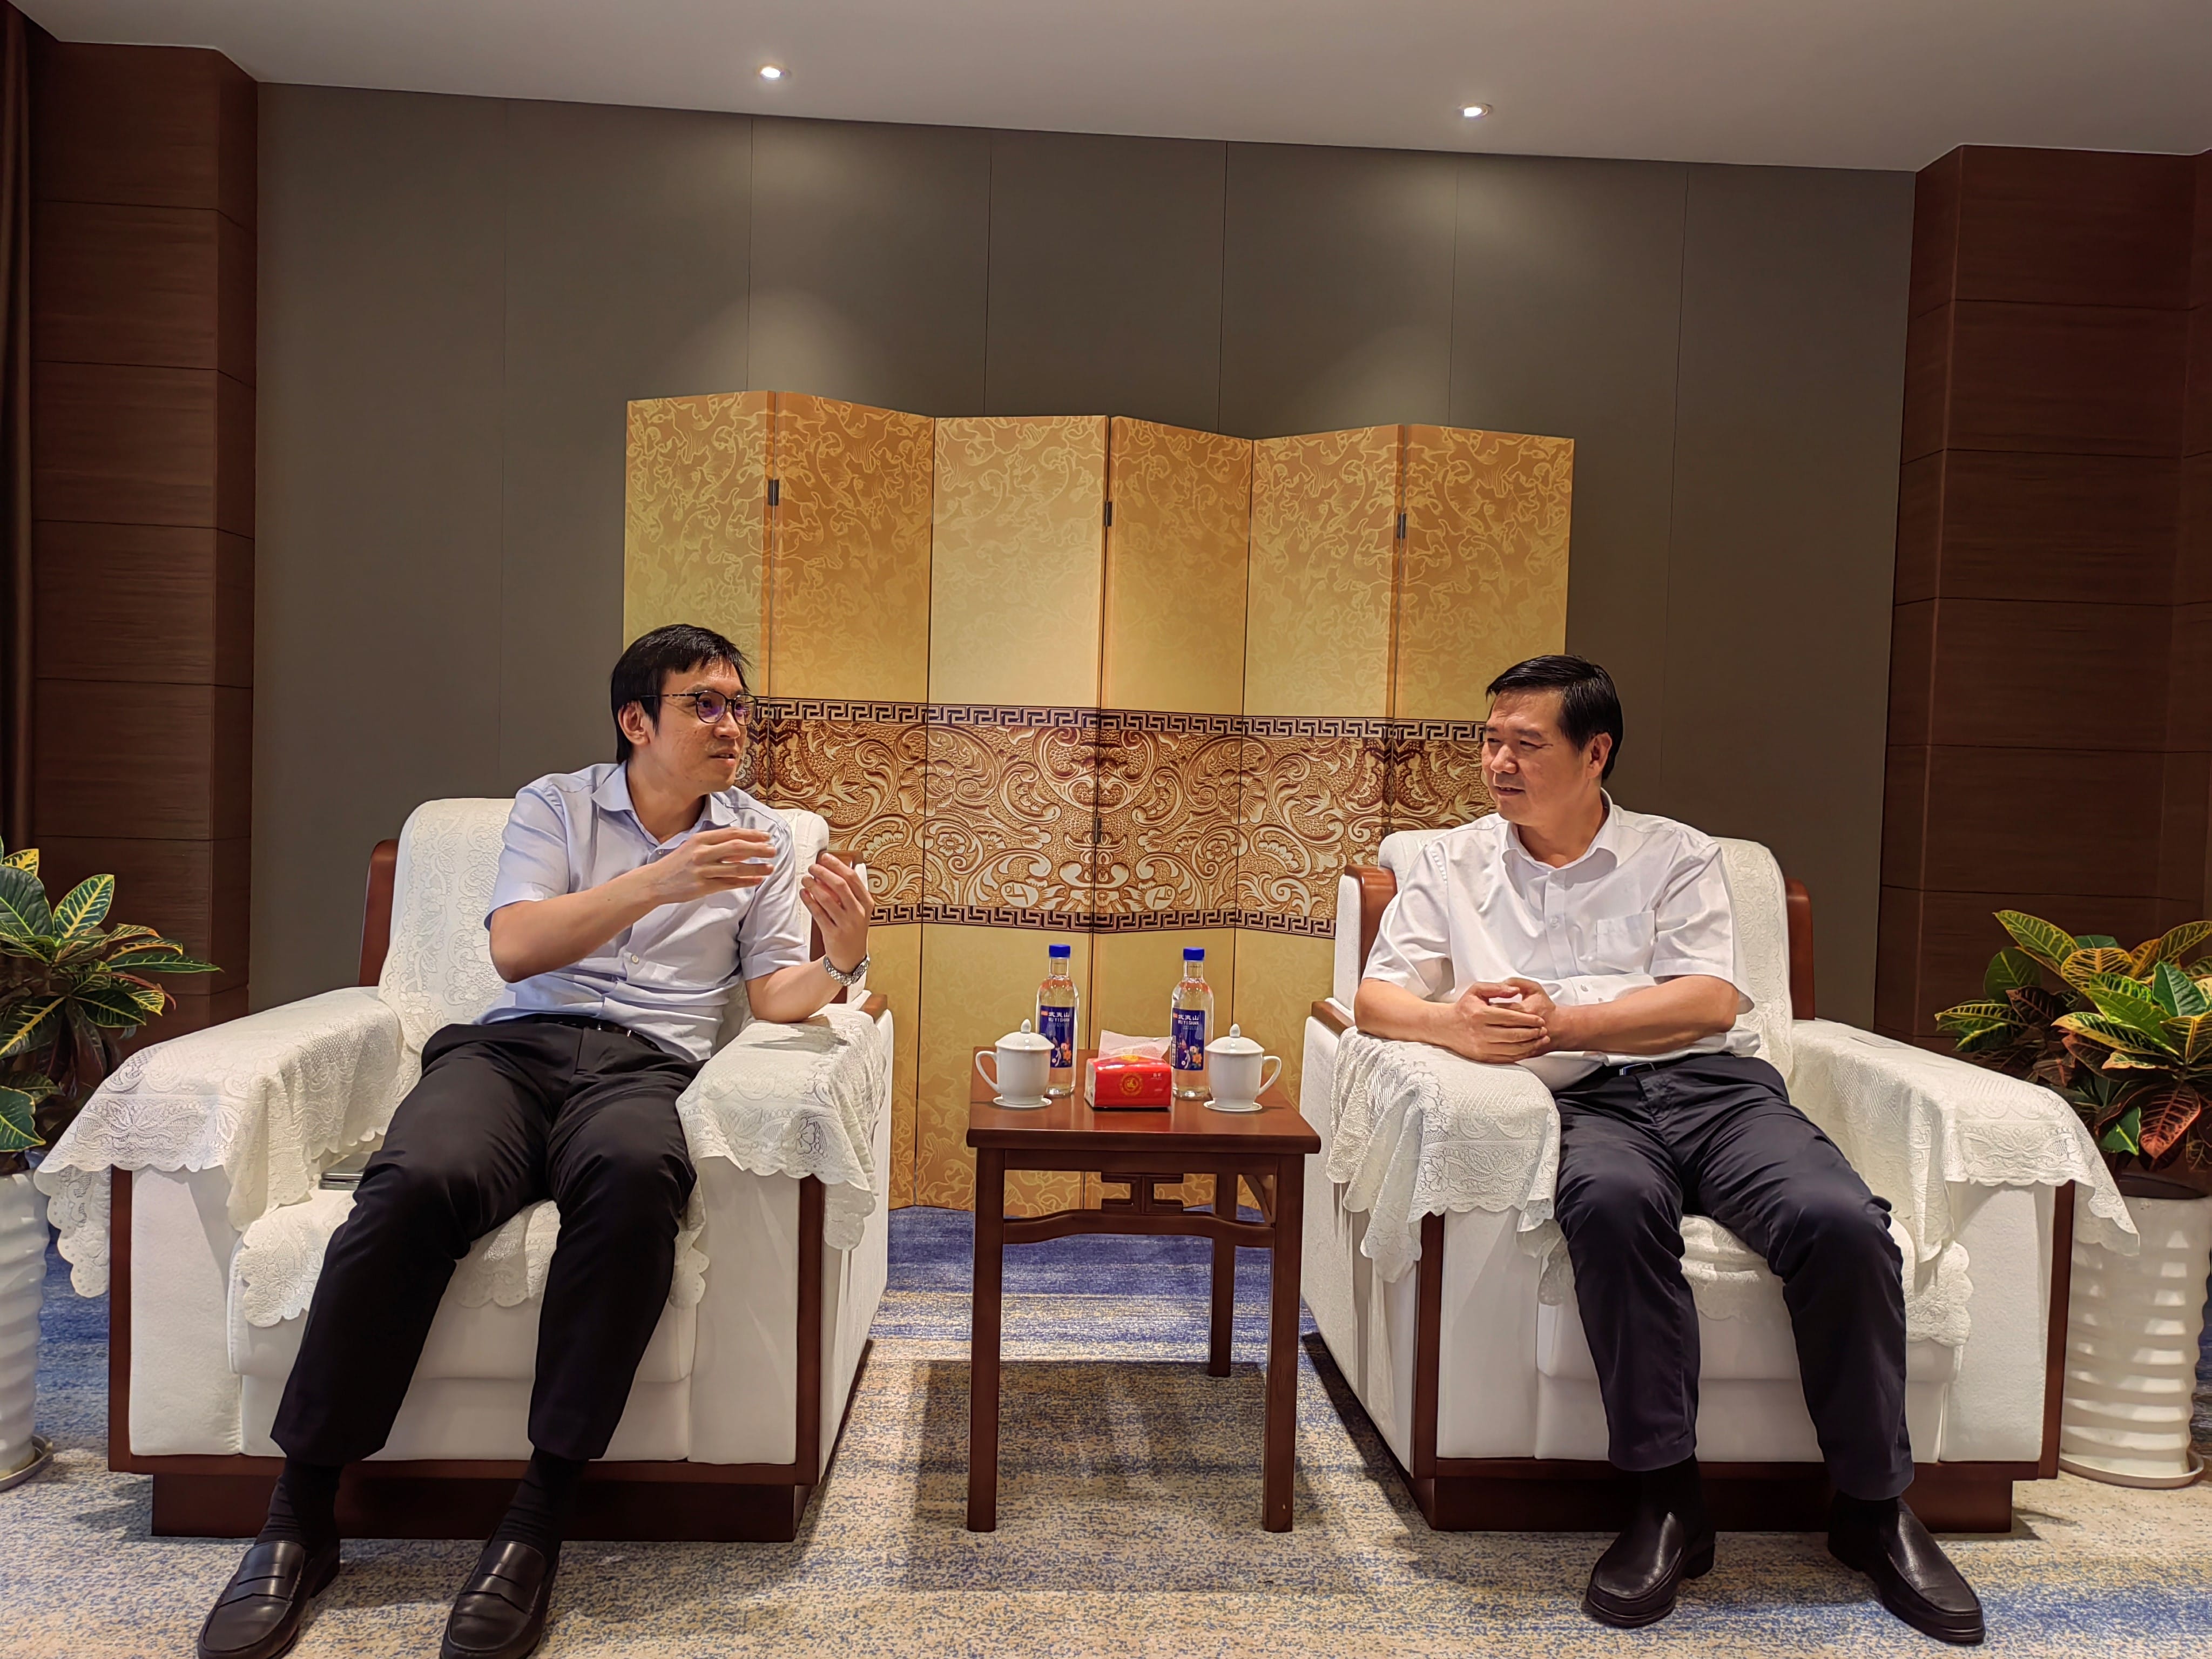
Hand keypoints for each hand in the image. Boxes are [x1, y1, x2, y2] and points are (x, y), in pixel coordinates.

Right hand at [647, 827, 776, 903]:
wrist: (655, 882)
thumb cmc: (676, 863)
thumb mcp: (693, 847)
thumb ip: (716, 845)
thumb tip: (744, 846)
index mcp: (700, 839)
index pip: (731, 833)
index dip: (751, 834)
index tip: (766, 835)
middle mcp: (702, 853)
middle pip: (737, 847)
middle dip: (758, 848)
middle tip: (773, 850)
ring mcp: (703, 870)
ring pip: (736, 867)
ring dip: (756, 867)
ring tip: (770, 867)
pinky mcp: (703, 886)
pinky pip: (729, 883)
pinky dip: (745, 881)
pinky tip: (757, 880)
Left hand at [799, 852, 872, 973]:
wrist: (850, 957)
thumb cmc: (852, 928)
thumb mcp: (858, 910)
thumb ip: (849, 892)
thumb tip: (830, 870)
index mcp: (866, 903)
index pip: (852, 878)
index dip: (837, 865)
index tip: (825, 857)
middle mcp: (858, 912)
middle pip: (840, 885)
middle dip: (823, 873)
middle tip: (813, 867)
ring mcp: (846, 924)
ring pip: (827, 899)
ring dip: (814, 886)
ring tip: (805, 879)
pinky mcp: (833, 934)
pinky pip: (818, 914)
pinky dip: (809, 901)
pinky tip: (804, 893)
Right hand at [1443, 980, 1551, 1063]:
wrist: (1447, 1027)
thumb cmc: (1464, 1008)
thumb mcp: (1476, 990)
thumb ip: (1497, 988)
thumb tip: (1515, 990)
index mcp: (1481, 1014)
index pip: (1510, 1018)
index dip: (1528, 1019)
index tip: (1539, 1020)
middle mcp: (1481, 1032)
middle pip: (1514, 1035)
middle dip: (1533, 1033)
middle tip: (1543, 1030)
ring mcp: (1482, 1046)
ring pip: (1512, 1048)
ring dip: (1530, 1044)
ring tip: (1541, 1039)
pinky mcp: (1483, 1057)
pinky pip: (1506, 1058)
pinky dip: (1521, 1054)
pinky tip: (1529, 1048)